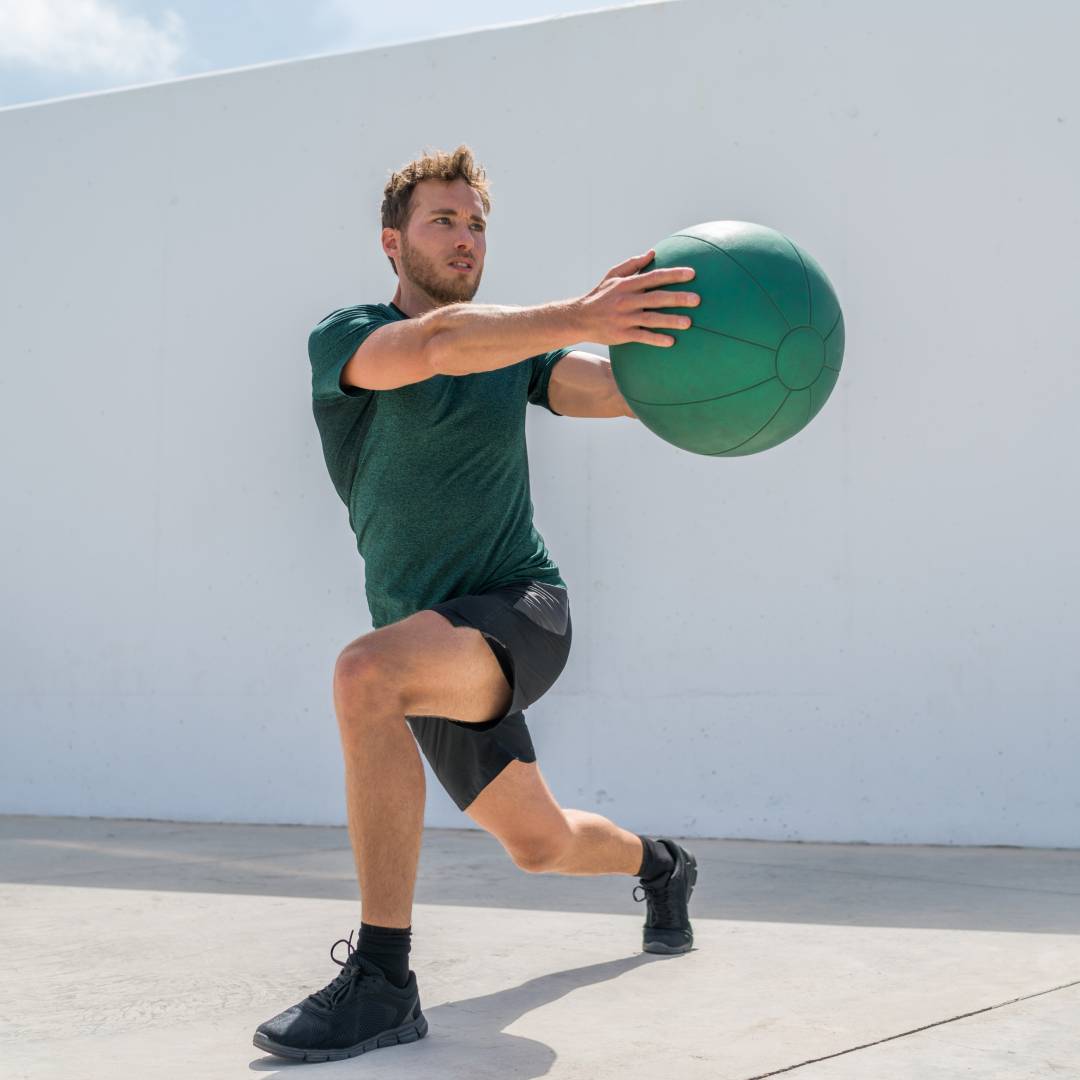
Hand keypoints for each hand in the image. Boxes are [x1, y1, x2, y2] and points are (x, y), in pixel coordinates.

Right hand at [574, 249, 698, 347]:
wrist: (580, 319)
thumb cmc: (600, 296)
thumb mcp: (612, 276)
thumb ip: (632, 264)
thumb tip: (652, 252)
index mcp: (627, 285)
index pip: (654, 277)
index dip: (673, 275)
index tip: (692, 273)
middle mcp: (627, 300)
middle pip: (656, 298)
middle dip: (678, 298)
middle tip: (697, 299)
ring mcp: (625, 318)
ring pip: (651, 319)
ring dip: (671, 321)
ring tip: (689, 323)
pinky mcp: (622, 334)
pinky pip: (642, 337)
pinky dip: (656, 339)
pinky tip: (671, 341)